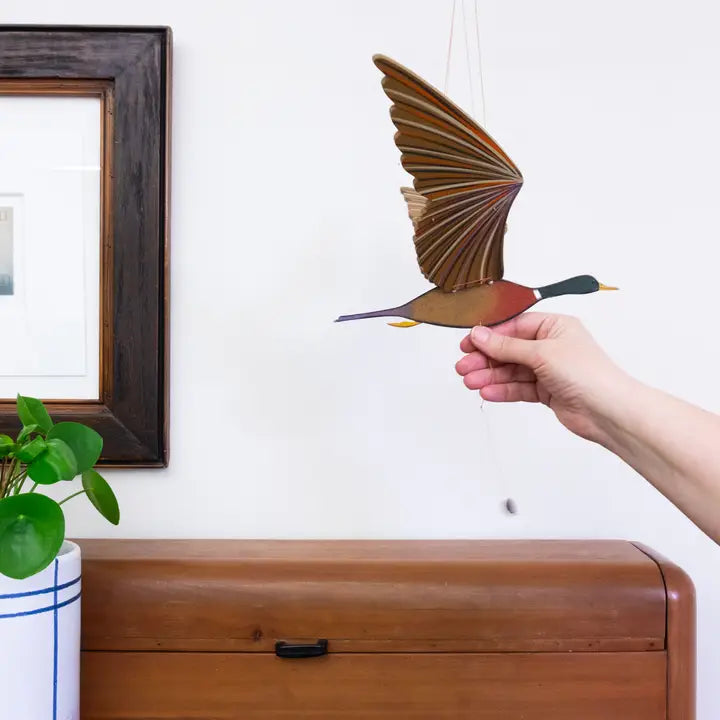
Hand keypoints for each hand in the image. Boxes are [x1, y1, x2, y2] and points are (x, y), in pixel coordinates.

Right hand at [455, 313, 633, 443]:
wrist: (608, 411)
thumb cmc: (589, 375)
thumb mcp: (541, 353)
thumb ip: (507, 346)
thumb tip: (481, 335)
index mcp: (555, 327)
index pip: (514, 326)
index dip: (489, 335)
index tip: (468, 343)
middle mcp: (551, 346)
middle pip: (509, 350)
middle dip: (485, 359)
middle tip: (463, 366)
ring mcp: (548, 370)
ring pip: (511, 371)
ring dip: (490, 375)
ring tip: (470, 381)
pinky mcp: (547, 391)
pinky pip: (518, 388)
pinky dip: (502, 390)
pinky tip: (487, 391)